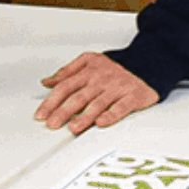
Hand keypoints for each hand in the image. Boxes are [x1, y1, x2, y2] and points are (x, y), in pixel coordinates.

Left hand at [34, 52, 159, 133]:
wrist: (147, 61)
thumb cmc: (116, 66)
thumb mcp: (89, 61)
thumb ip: (67, 71)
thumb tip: (47, 81)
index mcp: (88, 71)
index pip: (65, 86)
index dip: (51, 101)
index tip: (41, 114)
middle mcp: (101, 79)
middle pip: (78, 96)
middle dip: (63, 111)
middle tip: (52, 124)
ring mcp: (117, 88)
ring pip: (98, 103)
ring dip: (84, 117)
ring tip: (73, 128)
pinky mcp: (133, 96)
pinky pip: (121, 107)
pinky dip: (111, 115)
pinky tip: (101, 123)